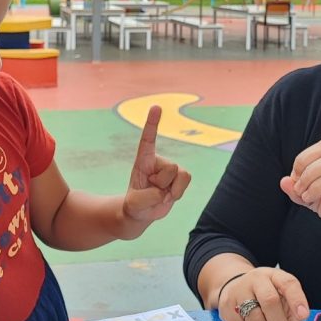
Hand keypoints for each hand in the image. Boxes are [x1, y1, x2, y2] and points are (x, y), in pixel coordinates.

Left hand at [122, 105, 190, 228]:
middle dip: (162, 185)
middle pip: (170, 168)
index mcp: (143, 161)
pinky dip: (178, 192)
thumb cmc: (135, 205)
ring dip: (171, 191)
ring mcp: (170, 170)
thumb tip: (165, 192)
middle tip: (151, 191)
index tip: (157, 107)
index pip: (148, 140)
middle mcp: (158, 161)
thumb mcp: (134, 204)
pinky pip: (187, 180)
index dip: (152, 124)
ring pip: (180, 175)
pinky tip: (168, 196)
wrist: (142, 213)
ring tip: (160, 195)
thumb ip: (148, 197)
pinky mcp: (179, 178)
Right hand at [218, 267, 308, 320]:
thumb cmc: (264, 298)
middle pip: (270, 301)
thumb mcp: (282, 304)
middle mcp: (256, 280)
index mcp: (274, 276)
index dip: (297, 300)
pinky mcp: (225, 306)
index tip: (303, 316)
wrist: (234, 288)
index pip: (288, 283)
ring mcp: (238, 291)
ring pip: (255, 318)